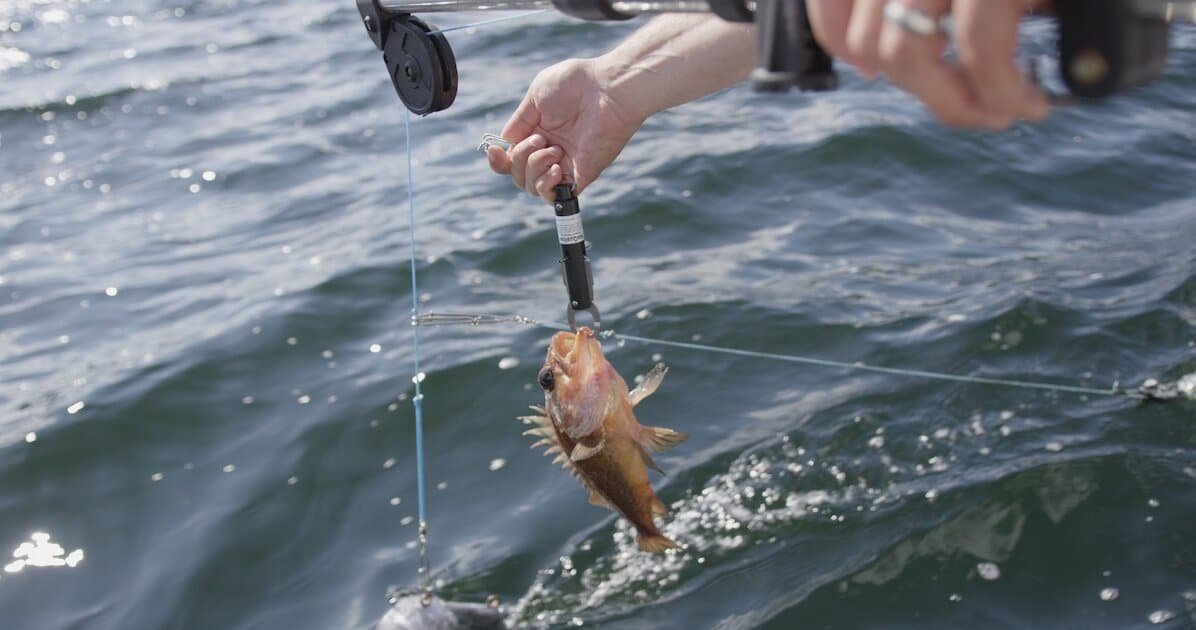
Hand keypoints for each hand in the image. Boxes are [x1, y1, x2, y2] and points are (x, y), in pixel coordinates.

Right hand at [488, 58, 644, 201]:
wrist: (608, 89)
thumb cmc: (575, 84)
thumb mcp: (536, 95)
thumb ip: (519, 121)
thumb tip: (506, 141)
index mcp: (536, 131)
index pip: (511, 157)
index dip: (498, 160)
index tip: (494, 151)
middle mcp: (549, 150)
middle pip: (517, 173)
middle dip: (520, 158)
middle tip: (541, 139)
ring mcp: (564, 164)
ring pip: (531, 186)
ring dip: (534, 169)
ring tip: (554, 150)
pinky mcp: (581, 175)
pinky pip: (554, 197)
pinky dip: (547, 186)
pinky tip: (556, 168)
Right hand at [806, 0, 1049, 128]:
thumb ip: (1071, 11)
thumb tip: (1078, 65)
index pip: (981, 50)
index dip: (1007, 95)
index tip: (1032, 108)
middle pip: (909, 55)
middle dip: (949, 99)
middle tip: (989, 107)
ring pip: (864, 41)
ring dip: (902, 76)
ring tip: (945, 80)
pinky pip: (827, 9)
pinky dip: (839, 41)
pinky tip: (870, 66)